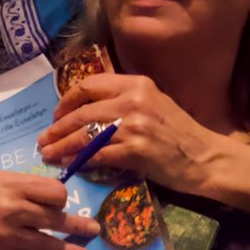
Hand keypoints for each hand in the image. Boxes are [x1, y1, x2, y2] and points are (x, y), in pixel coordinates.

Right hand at [0, 167, 99, 249]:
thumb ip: (8, 183)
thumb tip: (26, 190)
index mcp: (13, 185)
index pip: (54, 191)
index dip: (60, 197)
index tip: (58, 202)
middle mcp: (16, 209)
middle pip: (57, 219)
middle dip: (78, 225)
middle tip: (94, 229)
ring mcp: (7, 234)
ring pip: (46, 245)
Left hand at [40, 73, 232, 194]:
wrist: (205, 158)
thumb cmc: (181, 133)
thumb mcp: (155, 104)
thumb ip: (125, 101)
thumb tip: (89, 111)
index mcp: (136, 84)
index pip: (89, 84)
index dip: (67, 100)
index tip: (57, 115)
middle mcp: (133, 100)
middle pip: (82, 111)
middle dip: (57, 127)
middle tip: (43, 139)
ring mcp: (134, 125)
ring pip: (85, 135)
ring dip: (62, 146)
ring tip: (48, 154)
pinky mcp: (135, 151)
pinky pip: (97, 156)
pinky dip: (79, 161)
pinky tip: (70, 165)